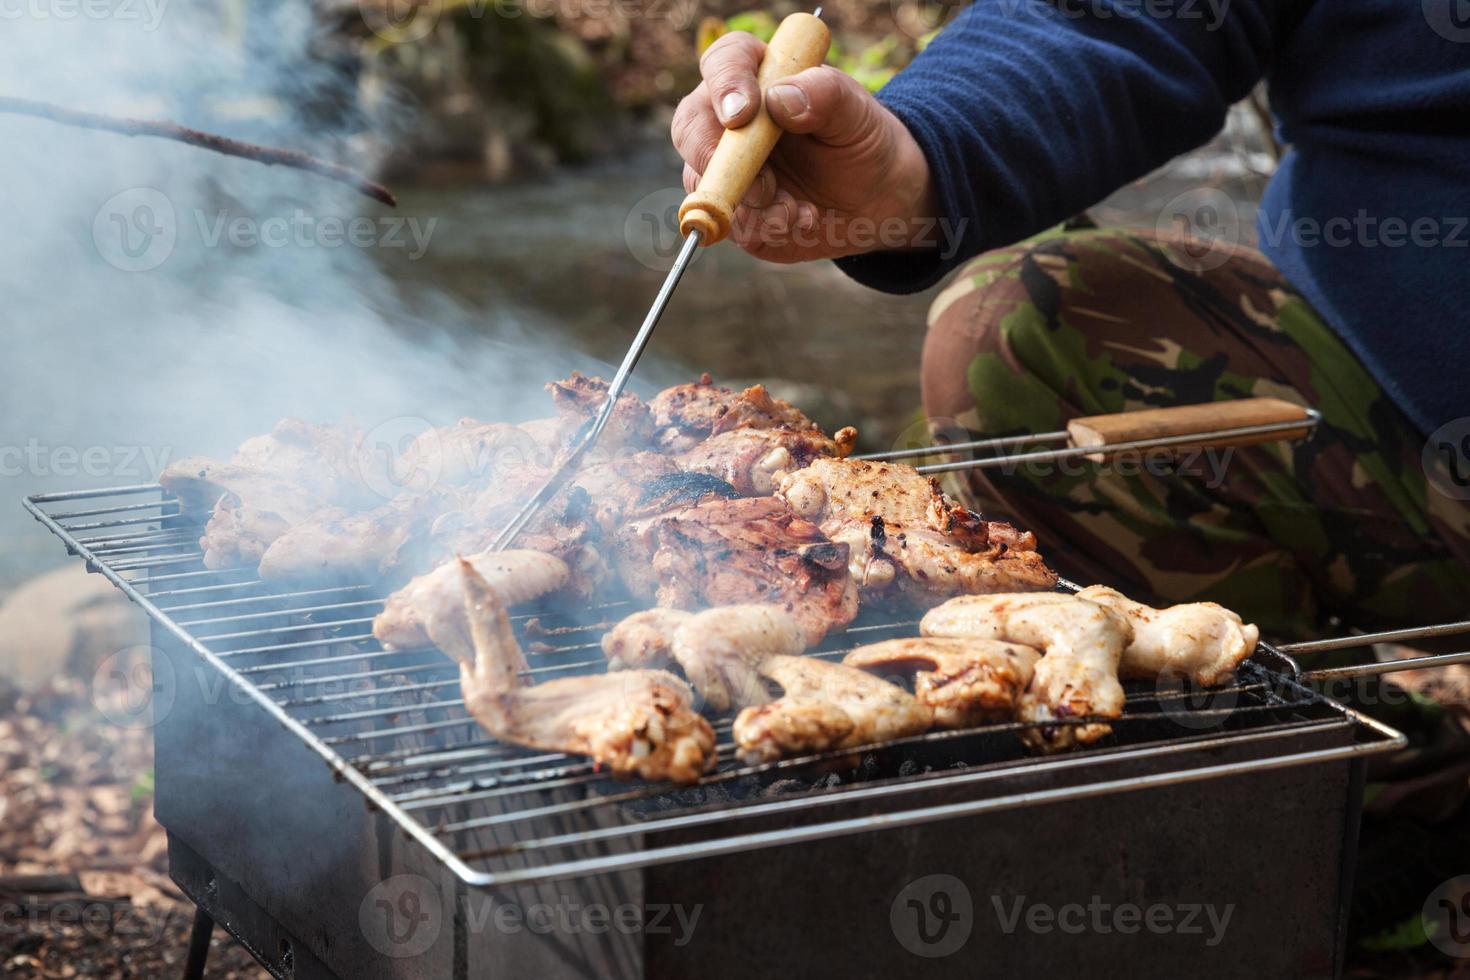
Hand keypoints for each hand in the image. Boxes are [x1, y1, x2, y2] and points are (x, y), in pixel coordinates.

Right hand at [671, 31, 937, 263]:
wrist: (878, 197)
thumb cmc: (862, 140)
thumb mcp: (857, 111)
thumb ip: (824, 94)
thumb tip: (778, 99)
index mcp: (757, 77)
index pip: (723, 63)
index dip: (725, 85)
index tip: (743, 114)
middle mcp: (729, 120)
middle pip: (691, 127)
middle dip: (719, 160)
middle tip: (764, 185)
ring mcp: (727, 168)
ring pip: (705, 183)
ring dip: (752, 204)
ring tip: (799, 209)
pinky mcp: (735, 211)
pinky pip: (730, 223)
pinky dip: (766, 227)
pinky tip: (802, 220)